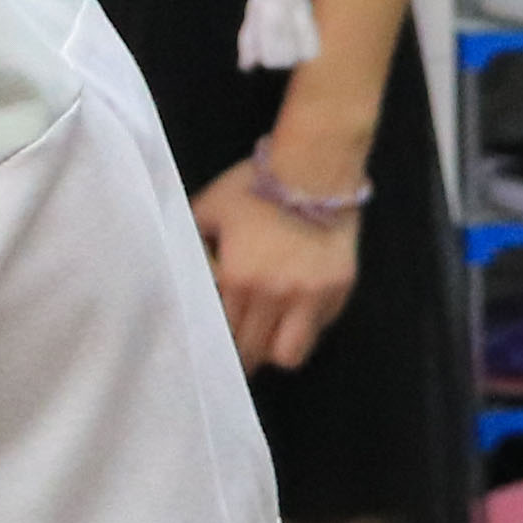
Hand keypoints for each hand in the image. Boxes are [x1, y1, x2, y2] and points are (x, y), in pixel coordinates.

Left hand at [192, 159, 363, 373]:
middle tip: (239, 348)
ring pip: (289, 354)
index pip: (221, 335)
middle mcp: (274, 296)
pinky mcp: (339, 290)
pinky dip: (306, 325)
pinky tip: (298, 307)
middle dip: (242, 355)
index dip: (215, 344)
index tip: (214, 345)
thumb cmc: (255, 185)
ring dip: (275, 349)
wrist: (315, 167)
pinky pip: (319, 328)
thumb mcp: (209, 209)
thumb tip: (183, 271)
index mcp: (236, 279)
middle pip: (252, 351)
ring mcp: (311, 296)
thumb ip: (192, 245)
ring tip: (270, 335)